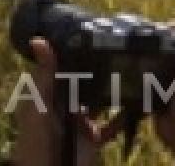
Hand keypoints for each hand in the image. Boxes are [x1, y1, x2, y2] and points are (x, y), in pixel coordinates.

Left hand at [10, 38, 123, 165]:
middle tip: (121, 55)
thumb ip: (44, 76)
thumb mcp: (40, 104)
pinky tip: (136, 108)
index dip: (74, 54)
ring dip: (112, 94)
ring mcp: (79, 120)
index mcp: (48, 92)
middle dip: (99, 73)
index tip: (94, 37)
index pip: (62, 68)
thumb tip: (39, 40)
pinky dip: (122, 119)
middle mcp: (63, 103)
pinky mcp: (92, 137)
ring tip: (132, 77)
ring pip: (99, 102)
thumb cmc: (38, 138)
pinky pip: (111, 125)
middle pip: (83, 83)